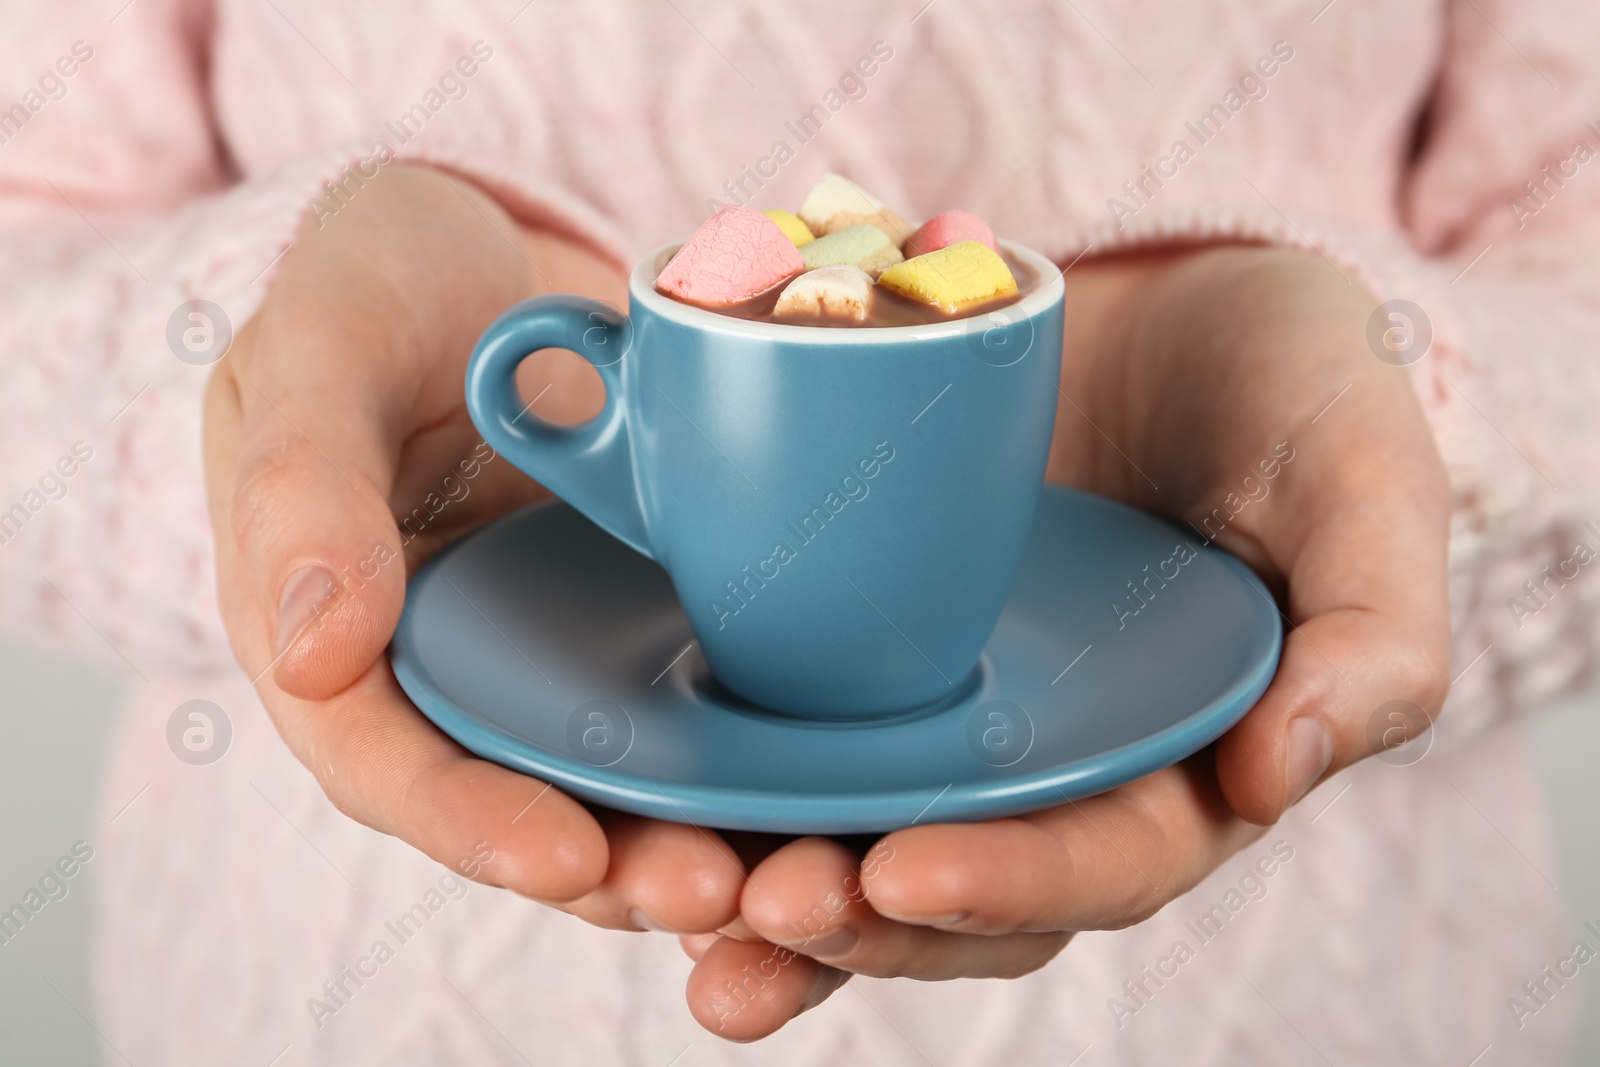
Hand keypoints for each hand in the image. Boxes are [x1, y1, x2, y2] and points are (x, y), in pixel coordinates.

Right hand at [203, 164, 747, 935]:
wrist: (487, 251)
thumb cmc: (378, 285)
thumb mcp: (321, 350)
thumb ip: (302, 486)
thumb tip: (310, 658)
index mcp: (338, 635)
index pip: (385, 763)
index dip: (472, 823)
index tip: (569, 857)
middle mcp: (448, 671)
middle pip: (519, 803)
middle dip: (615, 868)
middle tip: (715, 891)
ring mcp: (547, 657)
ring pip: (614, 782)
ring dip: (695, 841)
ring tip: (788, 874)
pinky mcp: (633, 626)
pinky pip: (689, 709)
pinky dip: (747, 762)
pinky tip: (826, 790)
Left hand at [677, 245, 1452, 1039]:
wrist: (1179, 304)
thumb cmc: (1292, 389)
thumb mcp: (1361, 484)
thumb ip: (1370, 634)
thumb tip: (1281, 778)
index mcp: (1180, 763)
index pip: (1099, 861)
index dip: (1007, 883)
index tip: (901, 870)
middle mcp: (1053, 765)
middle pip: (956, 888)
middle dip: (857, 920)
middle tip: (756, 914)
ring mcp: (956, 714)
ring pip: (860, 839)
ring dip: (765, 896)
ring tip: (675, 909)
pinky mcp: (871, 647)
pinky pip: (793, 738)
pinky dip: (724, 785)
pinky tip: (638, 805)